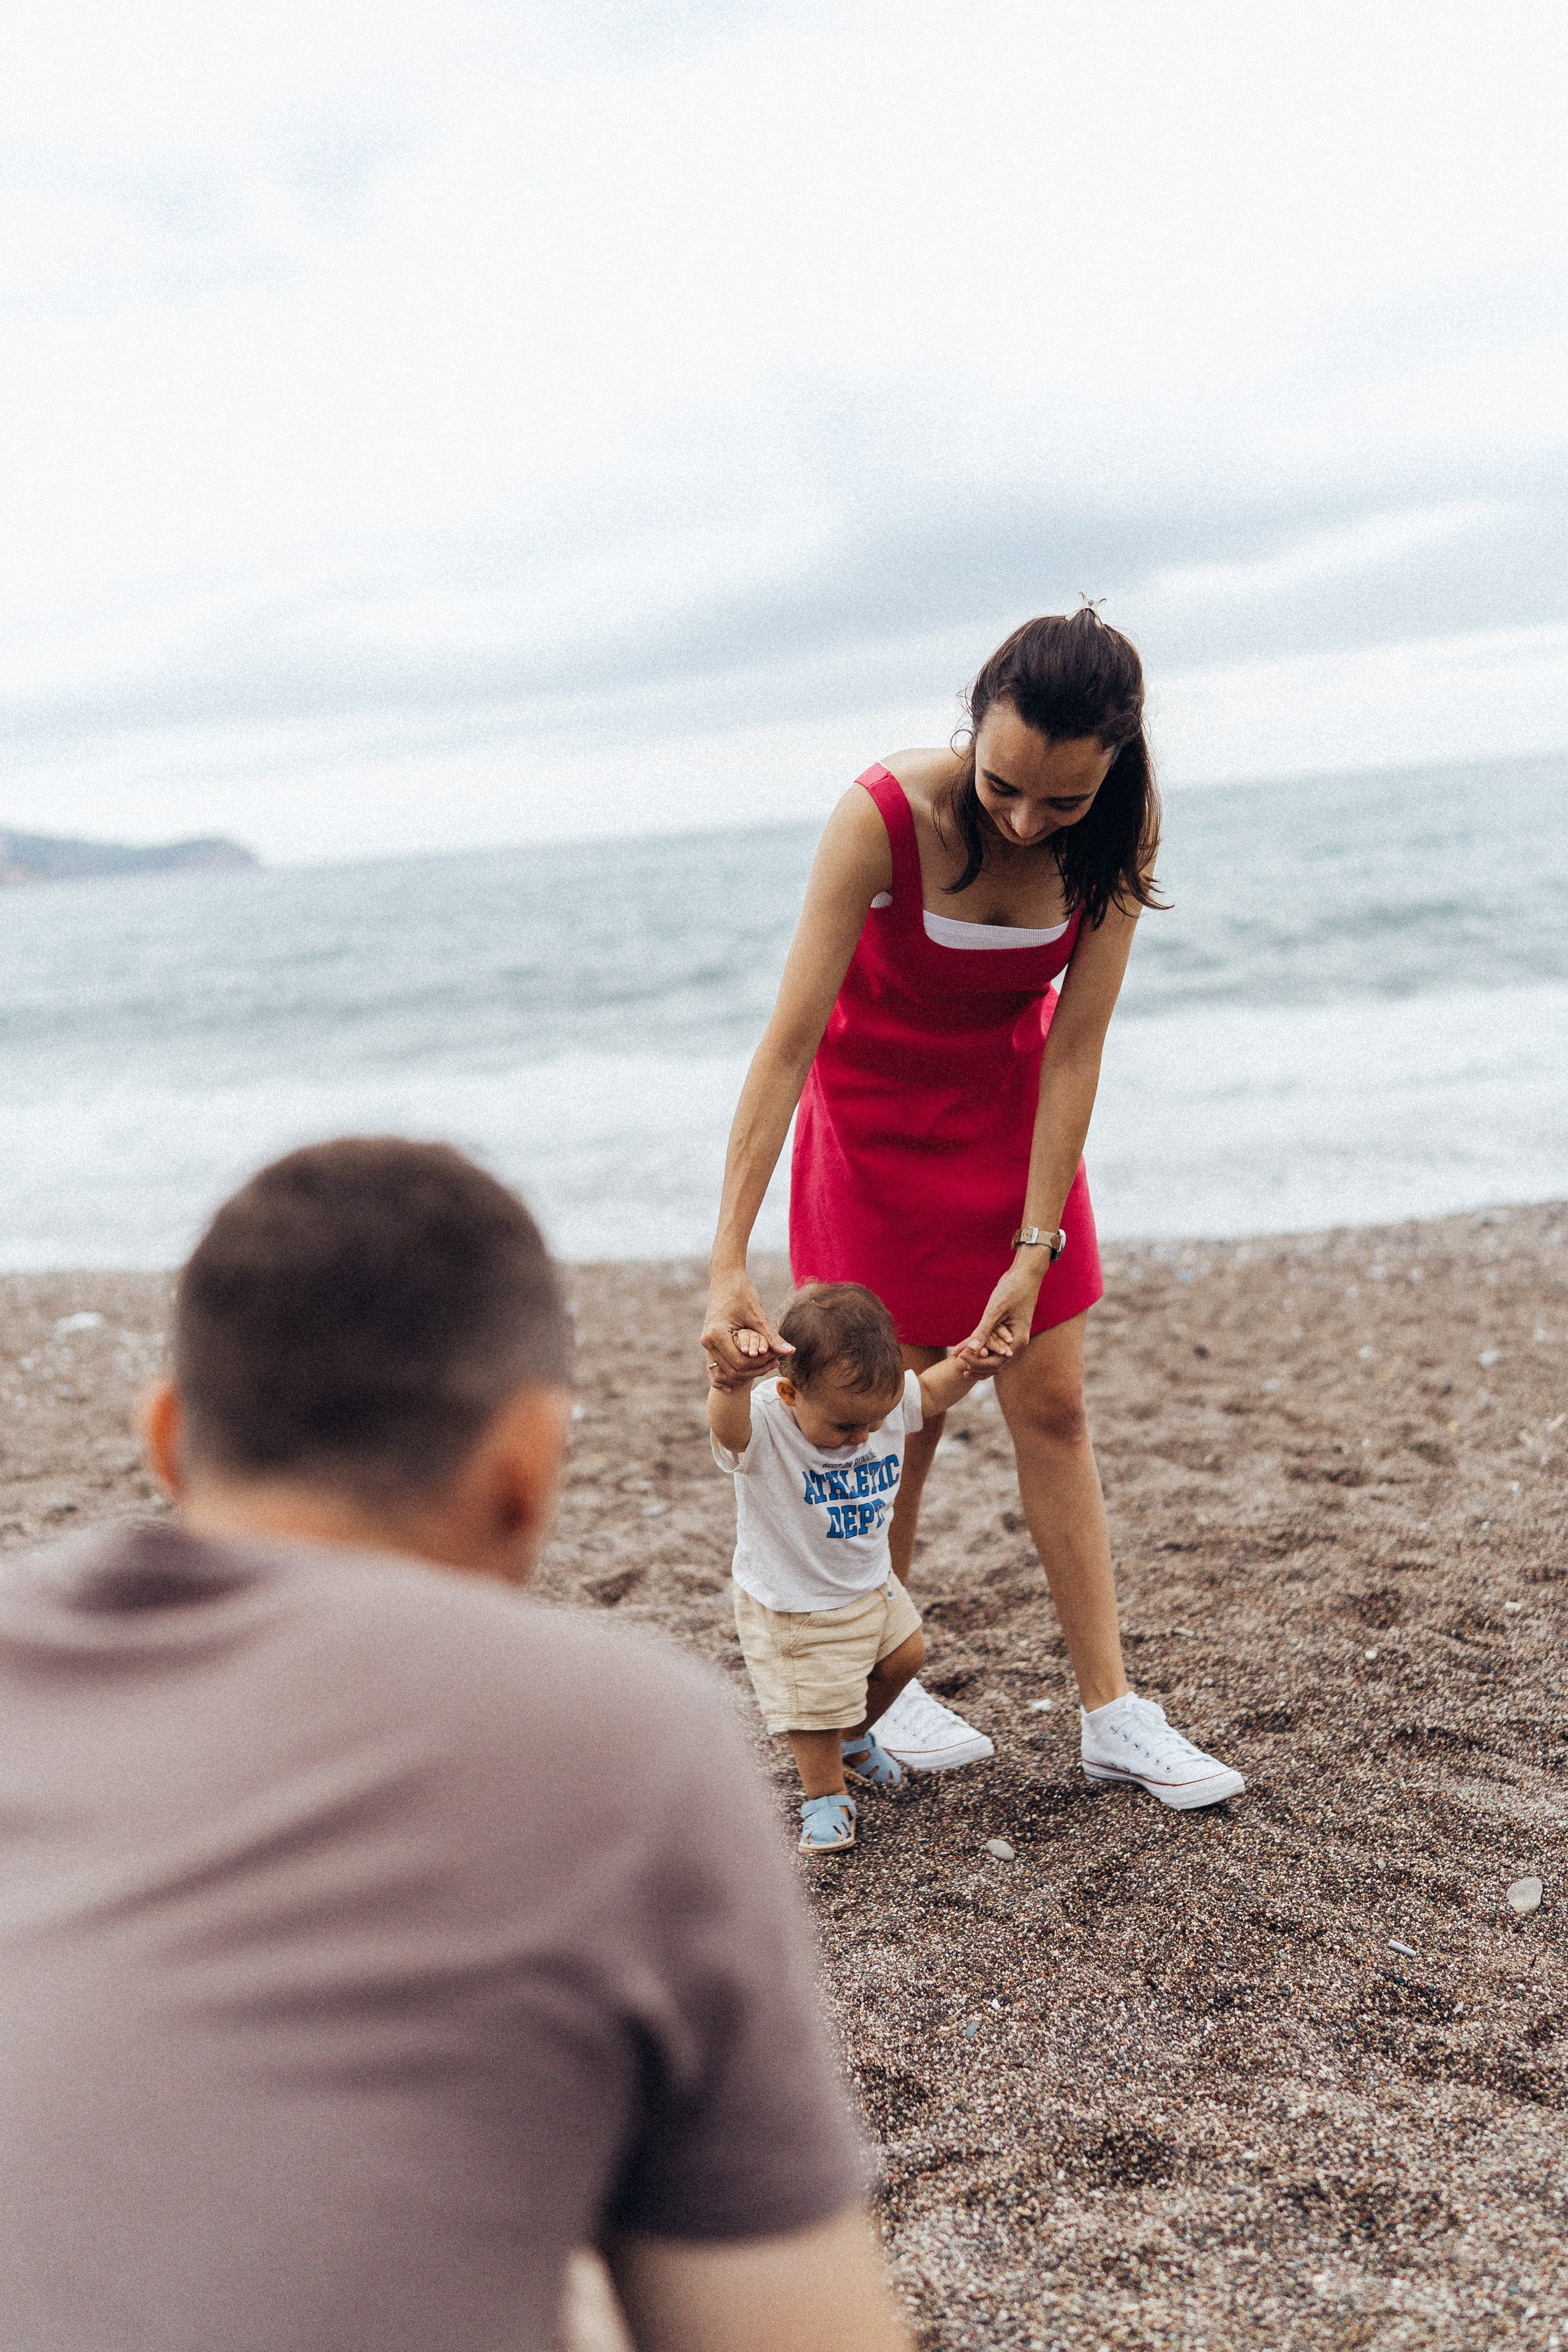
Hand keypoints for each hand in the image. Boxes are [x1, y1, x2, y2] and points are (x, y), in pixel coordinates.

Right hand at [701, 1272, 794, 1389]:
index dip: (760, 1364)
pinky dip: (729, 1373)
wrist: (725, 1278)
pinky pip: (717, 1366)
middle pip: (732, 1371)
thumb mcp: (757, 1315)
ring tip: (767, 1363)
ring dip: (745, 1372)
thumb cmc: (742, 1292)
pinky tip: (741, 1380)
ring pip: (725, 1371)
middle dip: (755, 1370)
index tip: (776, 1358)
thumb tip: (790, 1352)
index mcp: (716, 1334)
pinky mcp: (709, 1342)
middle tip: (775, 1363)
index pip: (740, 1363)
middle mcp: (707, 1341)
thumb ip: (771, 1337)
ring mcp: (706, 1343)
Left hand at [954, 1260, 1043, 1368]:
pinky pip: (993, 1344)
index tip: (960, 1356)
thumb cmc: (1012, 1290)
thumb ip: (984, 1331)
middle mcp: (1016, 1344)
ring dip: (978, 1360)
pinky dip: (981, 1348)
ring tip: (959, 1360)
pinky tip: (967, 1349)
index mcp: (1017, 1341)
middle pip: (995, 1364)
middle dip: (976, 1364)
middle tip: (957, 1359)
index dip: (977, 1362)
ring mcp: (1012, 1338)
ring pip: (994, 1356)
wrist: (1024, 1275)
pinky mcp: (1007, 1331)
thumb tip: (972, 1350)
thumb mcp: (996, 1310)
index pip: (996, 1362)